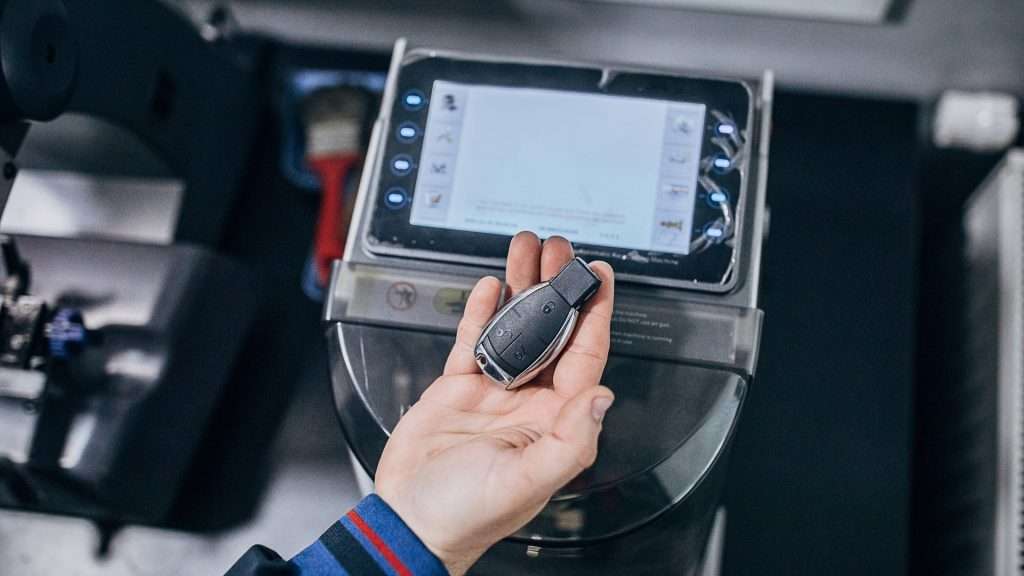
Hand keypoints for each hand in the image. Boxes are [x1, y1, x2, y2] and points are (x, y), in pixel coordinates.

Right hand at [375, 232, 614, 575]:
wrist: (411, 518)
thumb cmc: (468, 513)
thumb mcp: (528, 480)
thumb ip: (570, 439)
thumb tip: (603, 397)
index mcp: (555, 419)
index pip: (585, 354)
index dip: (596, 312)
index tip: (600, 276)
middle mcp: (530, 401)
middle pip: (553, 330)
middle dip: (558, 286)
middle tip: (559, 249)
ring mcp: (495, 391)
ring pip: (516, 327)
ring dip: (522, 288)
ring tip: (526, 250)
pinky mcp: (459, 387)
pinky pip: (475, 340)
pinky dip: (481, 311)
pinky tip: (489, 286)